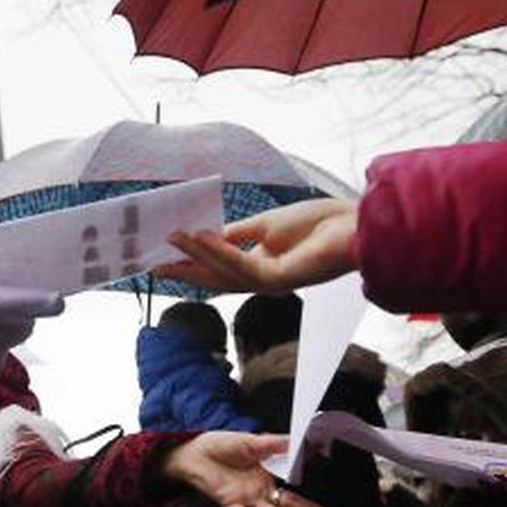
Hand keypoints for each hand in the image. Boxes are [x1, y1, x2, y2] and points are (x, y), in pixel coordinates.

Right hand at [155, 198, 358, 292]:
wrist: (353, 228)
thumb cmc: (320, 223)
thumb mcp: (268, 224)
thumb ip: (237, 233)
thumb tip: (208, 233)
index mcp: (260, 266)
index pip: (219, 268)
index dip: (192, 261)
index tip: (166, 253)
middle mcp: (261, 279)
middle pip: (214, 277)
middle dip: (184, 270)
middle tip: (153, 264)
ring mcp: (269, 283)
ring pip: (222, 271)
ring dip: (195, 254)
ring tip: (171, 238)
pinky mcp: (277, 279)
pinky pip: (238, 264)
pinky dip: (217, 251)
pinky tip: (199, 238)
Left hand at [162, 432, 340, 506]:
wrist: (194, 451)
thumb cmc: (223, 445)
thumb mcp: (254, 441)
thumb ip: (279, 443)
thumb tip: (305, 440)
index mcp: (269, 475)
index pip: (297, 486)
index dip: (313, 489)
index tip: (335, 494)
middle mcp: (261, 490)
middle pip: (292, 506)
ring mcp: (247, 498)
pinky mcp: (230, 503)